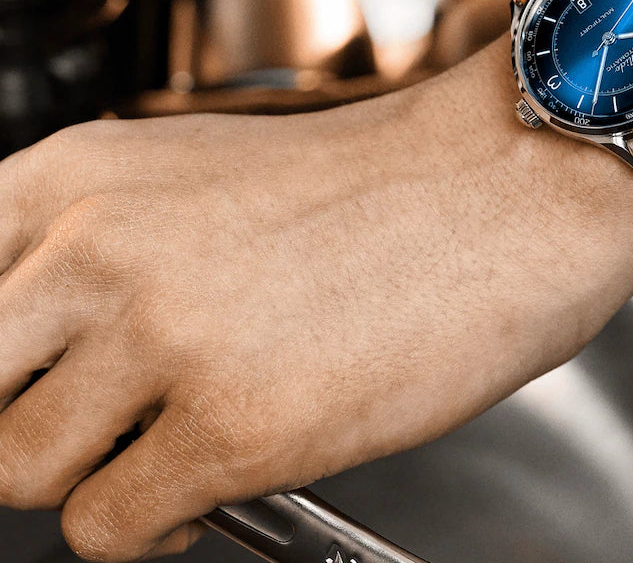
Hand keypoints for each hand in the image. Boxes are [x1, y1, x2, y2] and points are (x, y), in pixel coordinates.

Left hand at [0, 0, 632, 561]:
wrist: (512, 181)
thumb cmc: (383, 179)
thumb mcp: (197, 178)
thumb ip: (92, 249)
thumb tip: (30, 350)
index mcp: (80, 176)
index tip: (24, 378)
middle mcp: (98, 249)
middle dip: (24, 422)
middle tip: (99, 418)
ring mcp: (161, 337)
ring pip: (22, 476)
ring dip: (100, 471)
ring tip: (185, 430)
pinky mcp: (232, 426)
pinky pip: (112, 530)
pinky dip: (161, 517)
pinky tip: (231, 455)